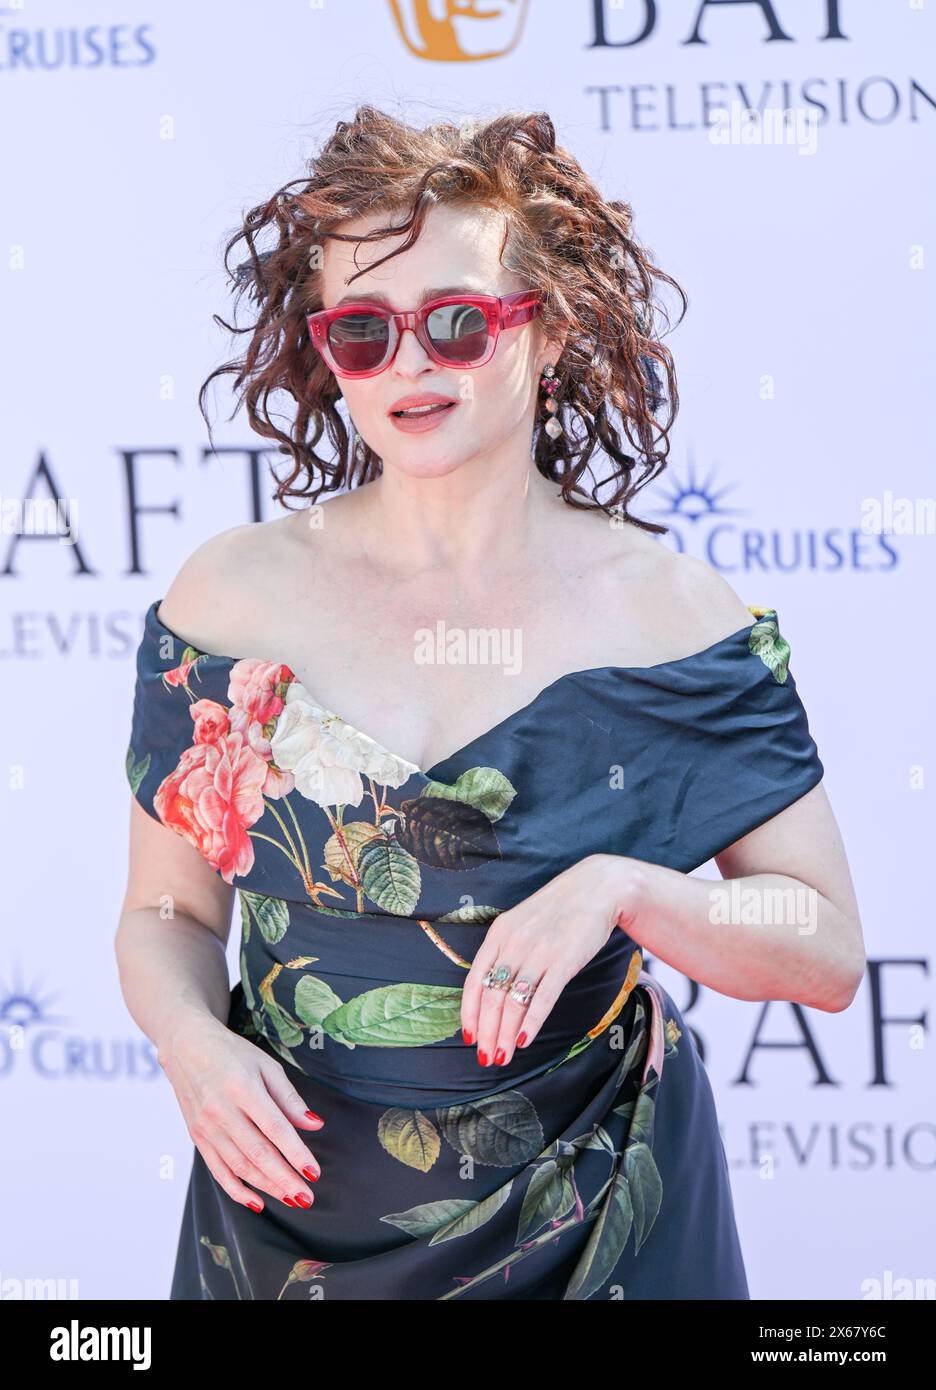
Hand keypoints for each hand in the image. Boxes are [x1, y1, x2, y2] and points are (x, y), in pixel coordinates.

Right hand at [158, 1011, 325, 1212]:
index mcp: (243, 1088)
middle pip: (258, 1153)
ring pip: (239, 1165)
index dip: (295, 1153)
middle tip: (306, 1198)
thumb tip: (315, 1125)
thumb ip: (289, 1098)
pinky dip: (236, 1189)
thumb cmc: (232, 1053)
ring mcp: (206, 1126)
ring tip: (290, 1199)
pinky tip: (256, 1202)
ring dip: (266, 1187)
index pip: (275, 1128)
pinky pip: (218, 1170)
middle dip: (284, 1179)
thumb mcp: (266, 1065)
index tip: (314, 1173)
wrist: (186, 1047)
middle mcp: (221, 1110)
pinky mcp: (196, 1137)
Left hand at [460, 853, 645, 1068]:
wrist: (597, 889)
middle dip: (486, 1032)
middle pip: (491, 996)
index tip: (468, 1036)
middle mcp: (514, 944)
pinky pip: (542, 998)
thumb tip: (493, 988)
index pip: (474, 980)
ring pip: (513, 1002)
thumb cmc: (558, 910)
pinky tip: (524, 1040)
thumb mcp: (522, 923)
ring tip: (502, 1056)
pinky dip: (531, 1022)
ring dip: (505, 1034)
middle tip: (485, 1057)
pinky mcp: (563, 962)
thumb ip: (506, 951)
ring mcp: (538, 953)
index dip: (470, 1011)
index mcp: (499, 934)